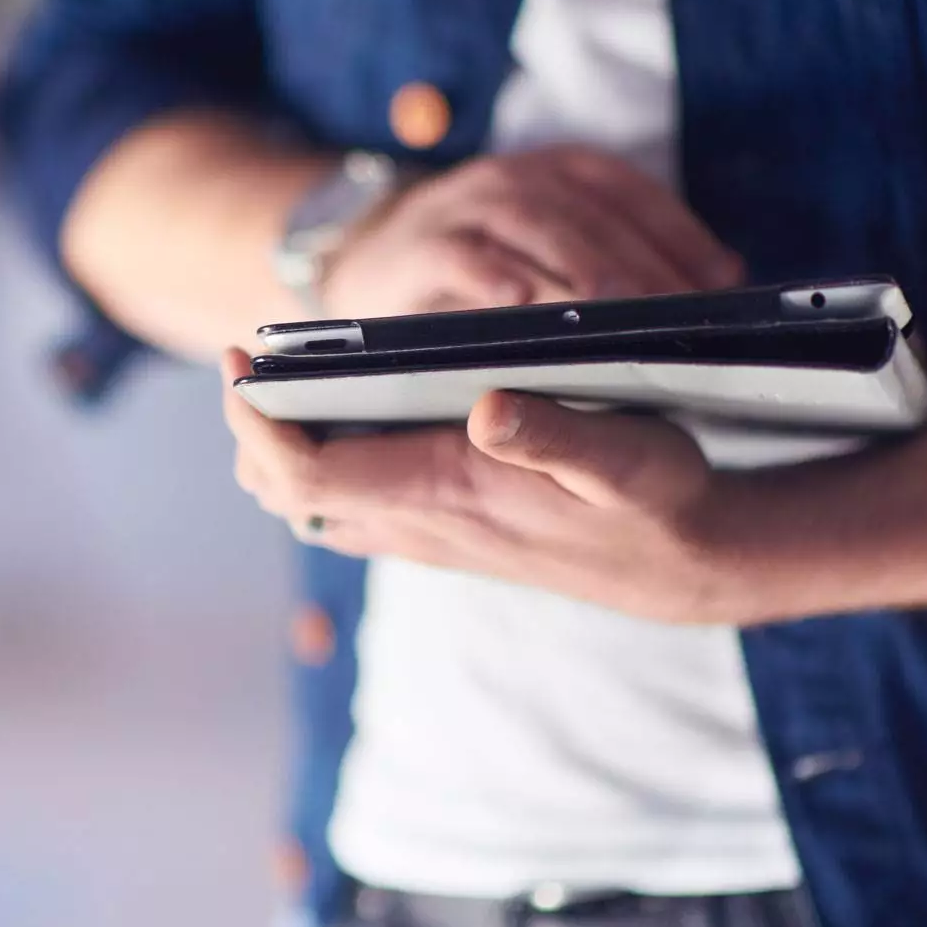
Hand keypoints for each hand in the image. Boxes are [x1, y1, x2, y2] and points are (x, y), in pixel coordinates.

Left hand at [223, 350, 753, 623]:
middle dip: (252, 432)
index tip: (241, 362)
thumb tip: (489, 410)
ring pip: (310, 505)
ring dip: (279, 449)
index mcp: (444, 493)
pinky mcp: (439, 530)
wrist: (686, 565)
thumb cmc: (658, 501)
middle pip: (284, 494)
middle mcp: (418, 522)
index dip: (258, 423)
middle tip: (252, 366)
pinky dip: (320, 462)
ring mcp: (423, 533)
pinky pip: (347, 506)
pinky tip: (341, 415)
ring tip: (282, 383)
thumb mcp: (629, 457)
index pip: (306, 475)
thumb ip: (559, 434)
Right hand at [322, 145, 743, 317]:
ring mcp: (464, 207)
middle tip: (677, 315)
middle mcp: (514, 178)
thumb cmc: (479, 269)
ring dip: (577, 267)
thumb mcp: (548, 253)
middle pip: (588, 212)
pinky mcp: (419, 247)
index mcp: (556, 173)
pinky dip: (492, 275)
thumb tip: (715, 285)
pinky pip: (460, 255)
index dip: (678, 232)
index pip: (629, 191)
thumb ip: (616, 259)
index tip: (720, 282)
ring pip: (532, 225)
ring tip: (616, 311)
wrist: (368, 264)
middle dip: (639, 263)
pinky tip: (524, 302)